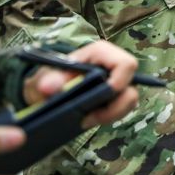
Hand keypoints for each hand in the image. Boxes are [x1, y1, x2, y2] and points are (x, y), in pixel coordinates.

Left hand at [22, 40, 138, 126]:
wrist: (45, 91)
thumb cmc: (48, 78)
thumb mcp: (43, 78)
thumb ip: (47, 80)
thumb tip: (49, 88)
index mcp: (101, 53)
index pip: (125, 64)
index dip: (119, 82)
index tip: (101, 98)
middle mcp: (114, 66)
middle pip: (130, 88)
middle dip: (114, 108)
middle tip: (89, 118)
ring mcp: (118, 82)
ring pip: (129, 101)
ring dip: (111, 115)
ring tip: (86, 121)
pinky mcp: (116, 96)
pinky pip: (123, 109)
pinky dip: (109, 117)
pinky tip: (90, 119)